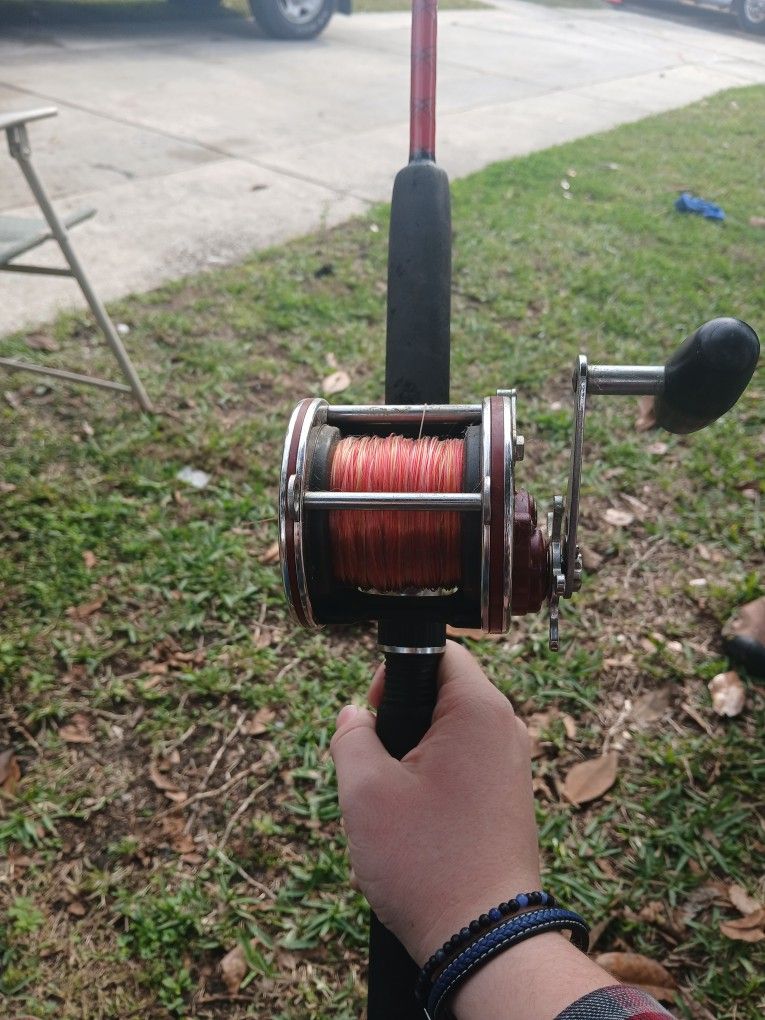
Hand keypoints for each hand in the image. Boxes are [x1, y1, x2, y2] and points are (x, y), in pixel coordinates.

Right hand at [330, 640, 540, 965]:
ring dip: (415, 755)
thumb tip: (353, 716)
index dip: (396, 671)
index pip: (440, 648)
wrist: (484, 938)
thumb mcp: (364, 790)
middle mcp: (506, 728)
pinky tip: (418, 821)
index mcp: (479, 710)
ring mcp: (513, 764)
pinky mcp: (511, 796)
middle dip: (402, 719)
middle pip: (443, 691)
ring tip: (396, 801)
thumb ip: (351, 735)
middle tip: (379, 765)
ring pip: (450, 731)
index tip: (377, 714)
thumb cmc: (427, 862)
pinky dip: (435, 779)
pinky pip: (465, 763)